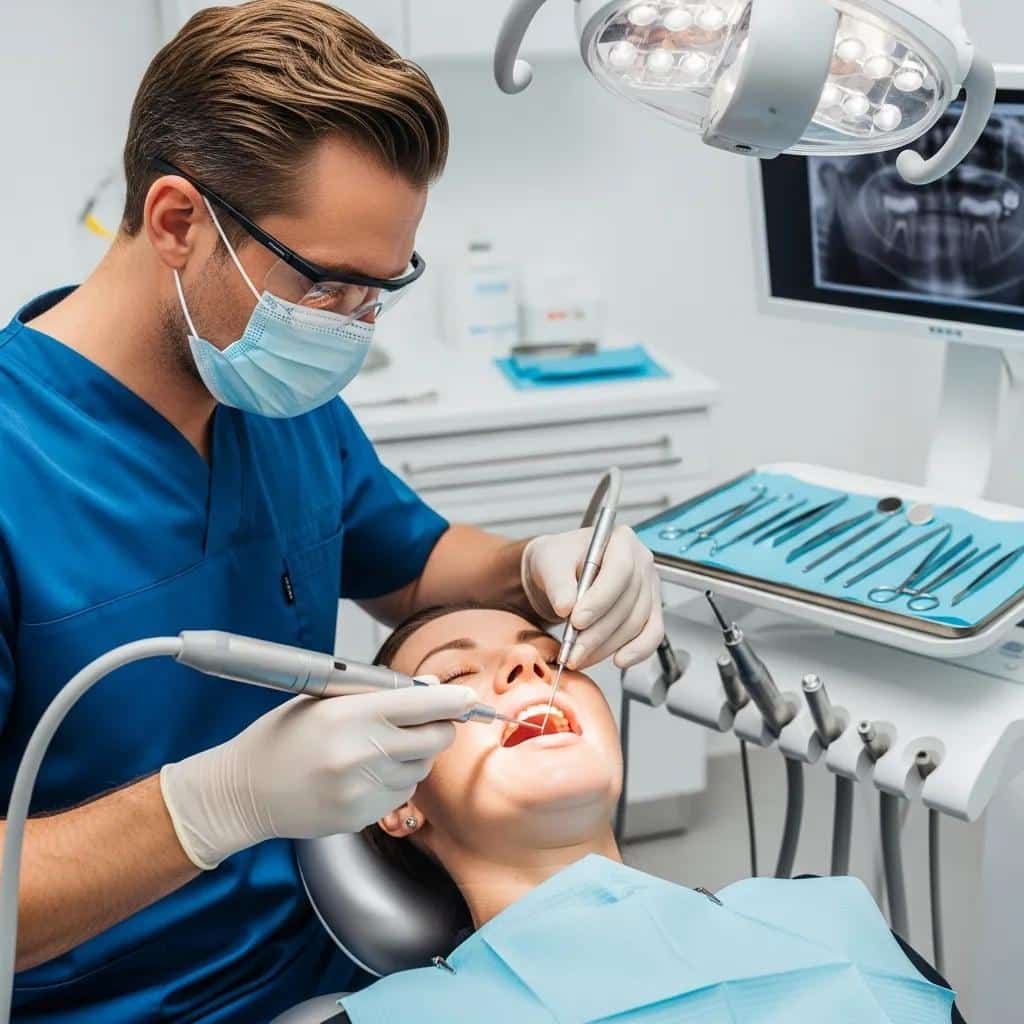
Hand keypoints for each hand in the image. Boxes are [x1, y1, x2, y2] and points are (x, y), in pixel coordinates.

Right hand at [159, 684, 476, 869]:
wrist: (243, 791)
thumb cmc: (282, 737)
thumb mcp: (324, 700)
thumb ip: (379, 693)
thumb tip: (430, 686)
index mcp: (351, 715)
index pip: (424, 704)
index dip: (453, 700)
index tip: (469, 699)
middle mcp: (362, 753)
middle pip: (436, 739)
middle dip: (439, 727)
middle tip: (426, 721)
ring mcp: (363, 790)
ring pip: (422, 768)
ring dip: (414, 756)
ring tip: (378, 748)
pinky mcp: (362, 817)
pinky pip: (402, 794)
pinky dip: (395, 781)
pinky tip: (364, 773)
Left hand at [521, 525, 662, 669]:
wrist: (561, 571)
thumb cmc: (559, 560)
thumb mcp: (549, 562)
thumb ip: (557, 582)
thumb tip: (566, 606)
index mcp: (621, 540)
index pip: (620, 571)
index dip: (600, 599)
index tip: (577, 621)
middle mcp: (641, 561)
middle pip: (628, 602)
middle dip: (598, 632)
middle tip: (573, 650)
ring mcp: (649, 586)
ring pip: (636, 623)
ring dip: (607, 646)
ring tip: (580, 656)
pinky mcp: (650, 609)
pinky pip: (652, 634)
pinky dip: (637, 651)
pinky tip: (618, 660)